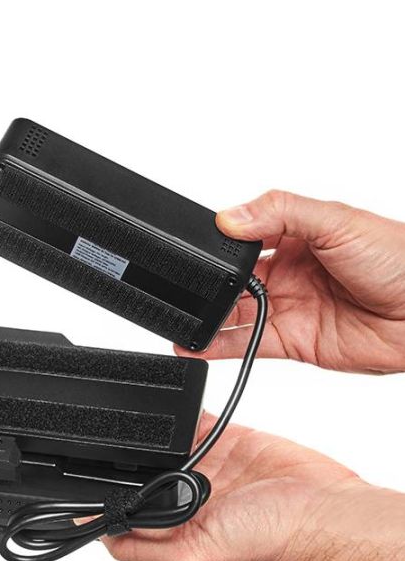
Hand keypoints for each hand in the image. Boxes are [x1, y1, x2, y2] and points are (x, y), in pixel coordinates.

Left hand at [103, 413, 404, 560]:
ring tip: (134, 423)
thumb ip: (147, 545)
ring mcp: (206, 466)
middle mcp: (188, 499)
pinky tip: (166, 407)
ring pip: (162, 443)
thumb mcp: (197, 553)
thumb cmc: (273, 540)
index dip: (101, 500)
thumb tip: (101, 535)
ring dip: (151, 434)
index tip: (77, 482)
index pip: (126, 514)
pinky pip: (190, 420)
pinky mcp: (224, 439)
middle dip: (126, 459)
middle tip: (105, 442)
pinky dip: (178, 412)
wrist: (325, 505)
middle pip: (141, 472)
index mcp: (178, 530)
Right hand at [179, 190, 404, 372]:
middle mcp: (288, 271)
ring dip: (204, 318)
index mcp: (296, 235)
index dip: (220, 244)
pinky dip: (218, 347)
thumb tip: (230, 216)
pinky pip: (246, 345)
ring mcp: (288, 307)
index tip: (196, 248)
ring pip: (233, 314)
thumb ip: (280, 213)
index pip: (243, 237)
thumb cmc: (399, 258)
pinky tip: (196, 344)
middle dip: (206, 285)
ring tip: (177, 320)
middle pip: (232, 280)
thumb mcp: (337, 220)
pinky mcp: (292, 342)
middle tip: (183, 288)